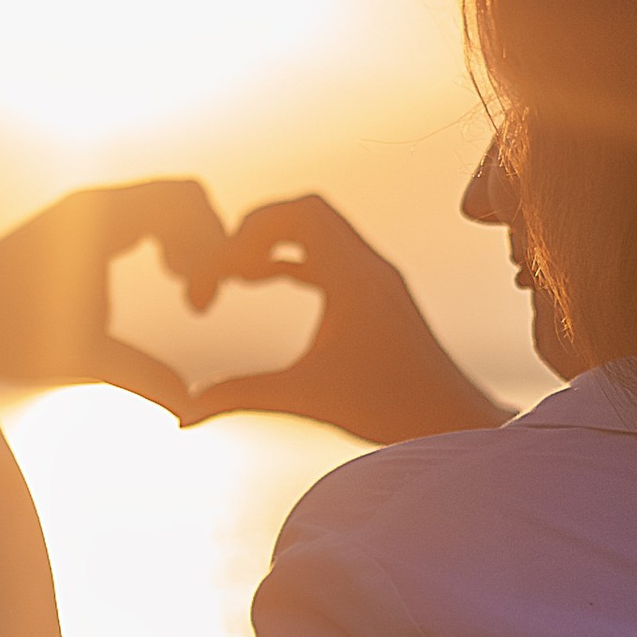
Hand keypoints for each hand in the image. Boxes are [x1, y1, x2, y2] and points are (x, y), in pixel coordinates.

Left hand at [0, 181, 228, 412]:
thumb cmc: (5, 335)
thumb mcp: (80, 357)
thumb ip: (142, 377)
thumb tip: (190, 408)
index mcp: (98, 217)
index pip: (185, 199)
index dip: (211, 245)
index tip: (197, 304)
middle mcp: (92, 203)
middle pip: (181, 196)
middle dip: (206, 241)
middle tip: (199, 298)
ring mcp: (84, 211)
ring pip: (164, 204)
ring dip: (187, 241)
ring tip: (185, 290)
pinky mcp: (77, 226)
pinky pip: (142, 215)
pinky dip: (166, 240)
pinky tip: (164, 277)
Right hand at [177, 198, 507, 444]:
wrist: (454, 423)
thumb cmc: (391, 410)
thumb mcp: (306, 398)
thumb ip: (240, 396)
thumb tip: (182, 417)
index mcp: (354, 275)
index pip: (297, 215)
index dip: (247, 233)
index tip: (217, 279)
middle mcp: (369, 267)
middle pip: (307, 212)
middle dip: (257, 231)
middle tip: (224, 267)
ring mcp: (378, 281)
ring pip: (321, 234)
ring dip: (276, 245)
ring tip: (236, 278)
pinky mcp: (381, 300)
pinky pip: (331, 259)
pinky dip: (295, 263)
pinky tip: (267, 287)